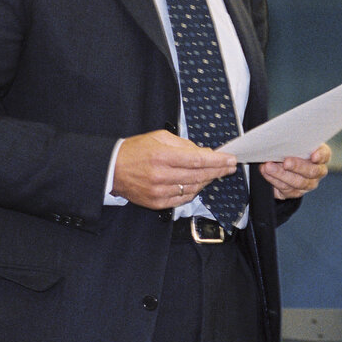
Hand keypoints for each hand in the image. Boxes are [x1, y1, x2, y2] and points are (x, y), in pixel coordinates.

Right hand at [112, 129, 237, 209]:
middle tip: (230, 167)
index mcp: (162, 156)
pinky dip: (194, 191)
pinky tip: (199, 184)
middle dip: (218, 171)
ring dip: (207, 181)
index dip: (217, 160)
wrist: (112, 169)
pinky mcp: (157, 203)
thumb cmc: (134, 151)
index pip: (198, 160)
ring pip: (193, 188)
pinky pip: (182, 199)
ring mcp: (159, 191)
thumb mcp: (158, 138)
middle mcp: (161, 175)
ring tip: (215, 174)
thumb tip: (203, 152)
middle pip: (199, 175)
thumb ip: (183, 144)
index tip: (230, 159)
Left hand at [261, 143, 330, 199]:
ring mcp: (308, 184)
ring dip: (281, 174)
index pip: (324, 155)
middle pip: (312, 171)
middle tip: (286, 162)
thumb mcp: (295, 142)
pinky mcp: (295, 192)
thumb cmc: (292, 149)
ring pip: (298, 183)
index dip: (320, 156)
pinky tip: (266, 172)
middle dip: (297, 166)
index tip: (313, 156)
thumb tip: (283, 138)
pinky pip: (286, 189)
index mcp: (321, 156)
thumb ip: (295, 141)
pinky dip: (274, 180)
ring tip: (269, 167)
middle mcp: (318, 171)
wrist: (283, 162)